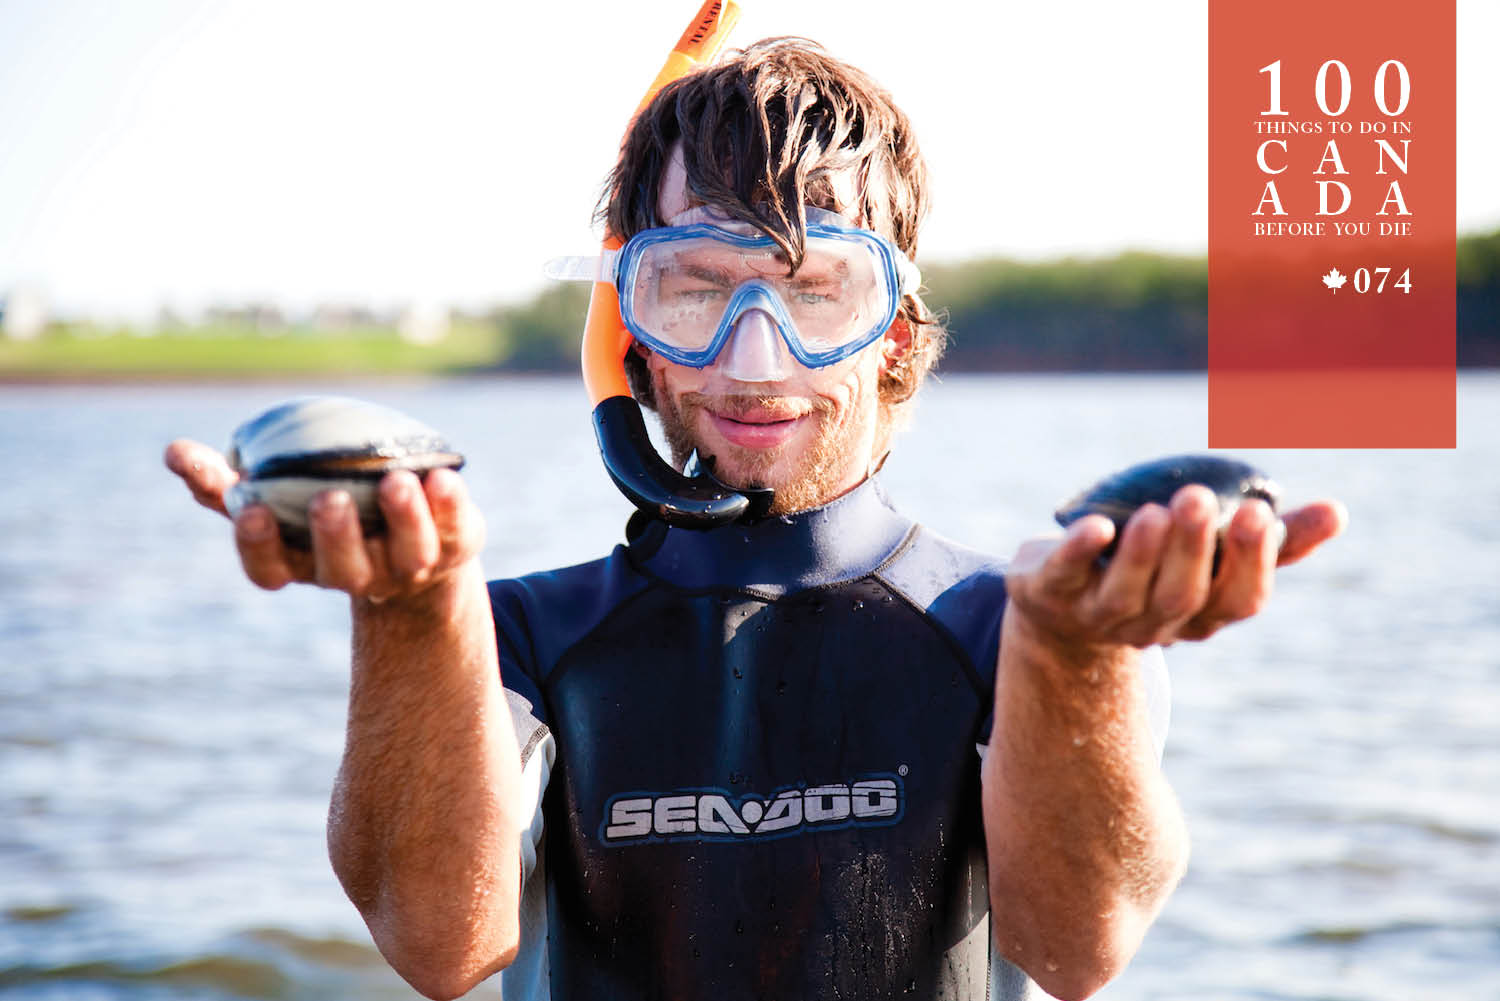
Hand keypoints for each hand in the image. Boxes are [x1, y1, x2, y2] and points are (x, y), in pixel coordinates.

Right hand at [163, 438, 484, 602]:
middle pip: (343, 568)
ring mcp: (410, 565)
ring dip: (402, 517)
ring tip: (396, 481)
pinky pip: (456, 528)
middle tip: (327, 499)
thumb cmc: (328, 512)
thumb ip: (225, 481)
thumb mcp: (276, 495)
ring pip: (407, 552)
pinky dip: (450, 503)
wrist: (420, 541)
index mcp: (305, 562)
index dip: (259, 547)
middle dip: (335, 535)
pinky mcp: (457, 546)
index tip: (251, 510)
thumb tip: (173, 451)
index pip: (272, 569)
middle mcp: (357, 572)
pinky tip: (442, 476)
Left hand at [1003, 484, 1345, 651]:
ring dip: (1144, 552)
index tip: (1260, 511)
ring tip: (1158, 509)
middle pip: (1182, 596)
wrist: (1057, 604)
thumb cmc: (1150, 569)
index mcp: (1200, 613)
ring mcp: (1098, 614)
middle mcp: (1154, 623)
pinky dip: (1079, 552)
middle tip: (1201, 498)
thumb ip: (1269, 540)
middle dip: (1194, 548)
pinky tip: (1095, 525)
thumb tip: (1338, 513)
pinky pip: (1065, 577)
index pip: (1238, 600)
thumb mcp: (1208, 558)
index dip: (1252, 561)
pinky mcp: (1049, 594)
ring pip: (1127, 593)